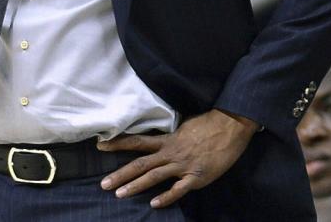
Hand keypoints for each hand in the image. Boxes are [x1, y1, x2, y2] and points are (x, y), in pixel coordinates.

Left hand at [97, 109, 256, 207]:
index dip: (118, 144)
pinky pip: (178, 189)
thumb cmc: (208, 125)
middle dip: (121, 174)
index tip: (100, 146)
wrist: (230, 127)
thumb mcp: (184, 127)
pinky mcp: (196, 177)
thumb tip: (159, 140)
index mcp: (168, 140)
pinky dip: (166, 197)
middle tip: (103, 184)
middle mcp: (171, 153)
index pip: (138, 141)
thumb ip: (171, 136)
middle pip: (141, 164)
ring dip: (136, 186)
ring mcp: (182, 166)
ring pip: (154, 176)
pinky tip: (154, 204)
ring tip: (119, 194)